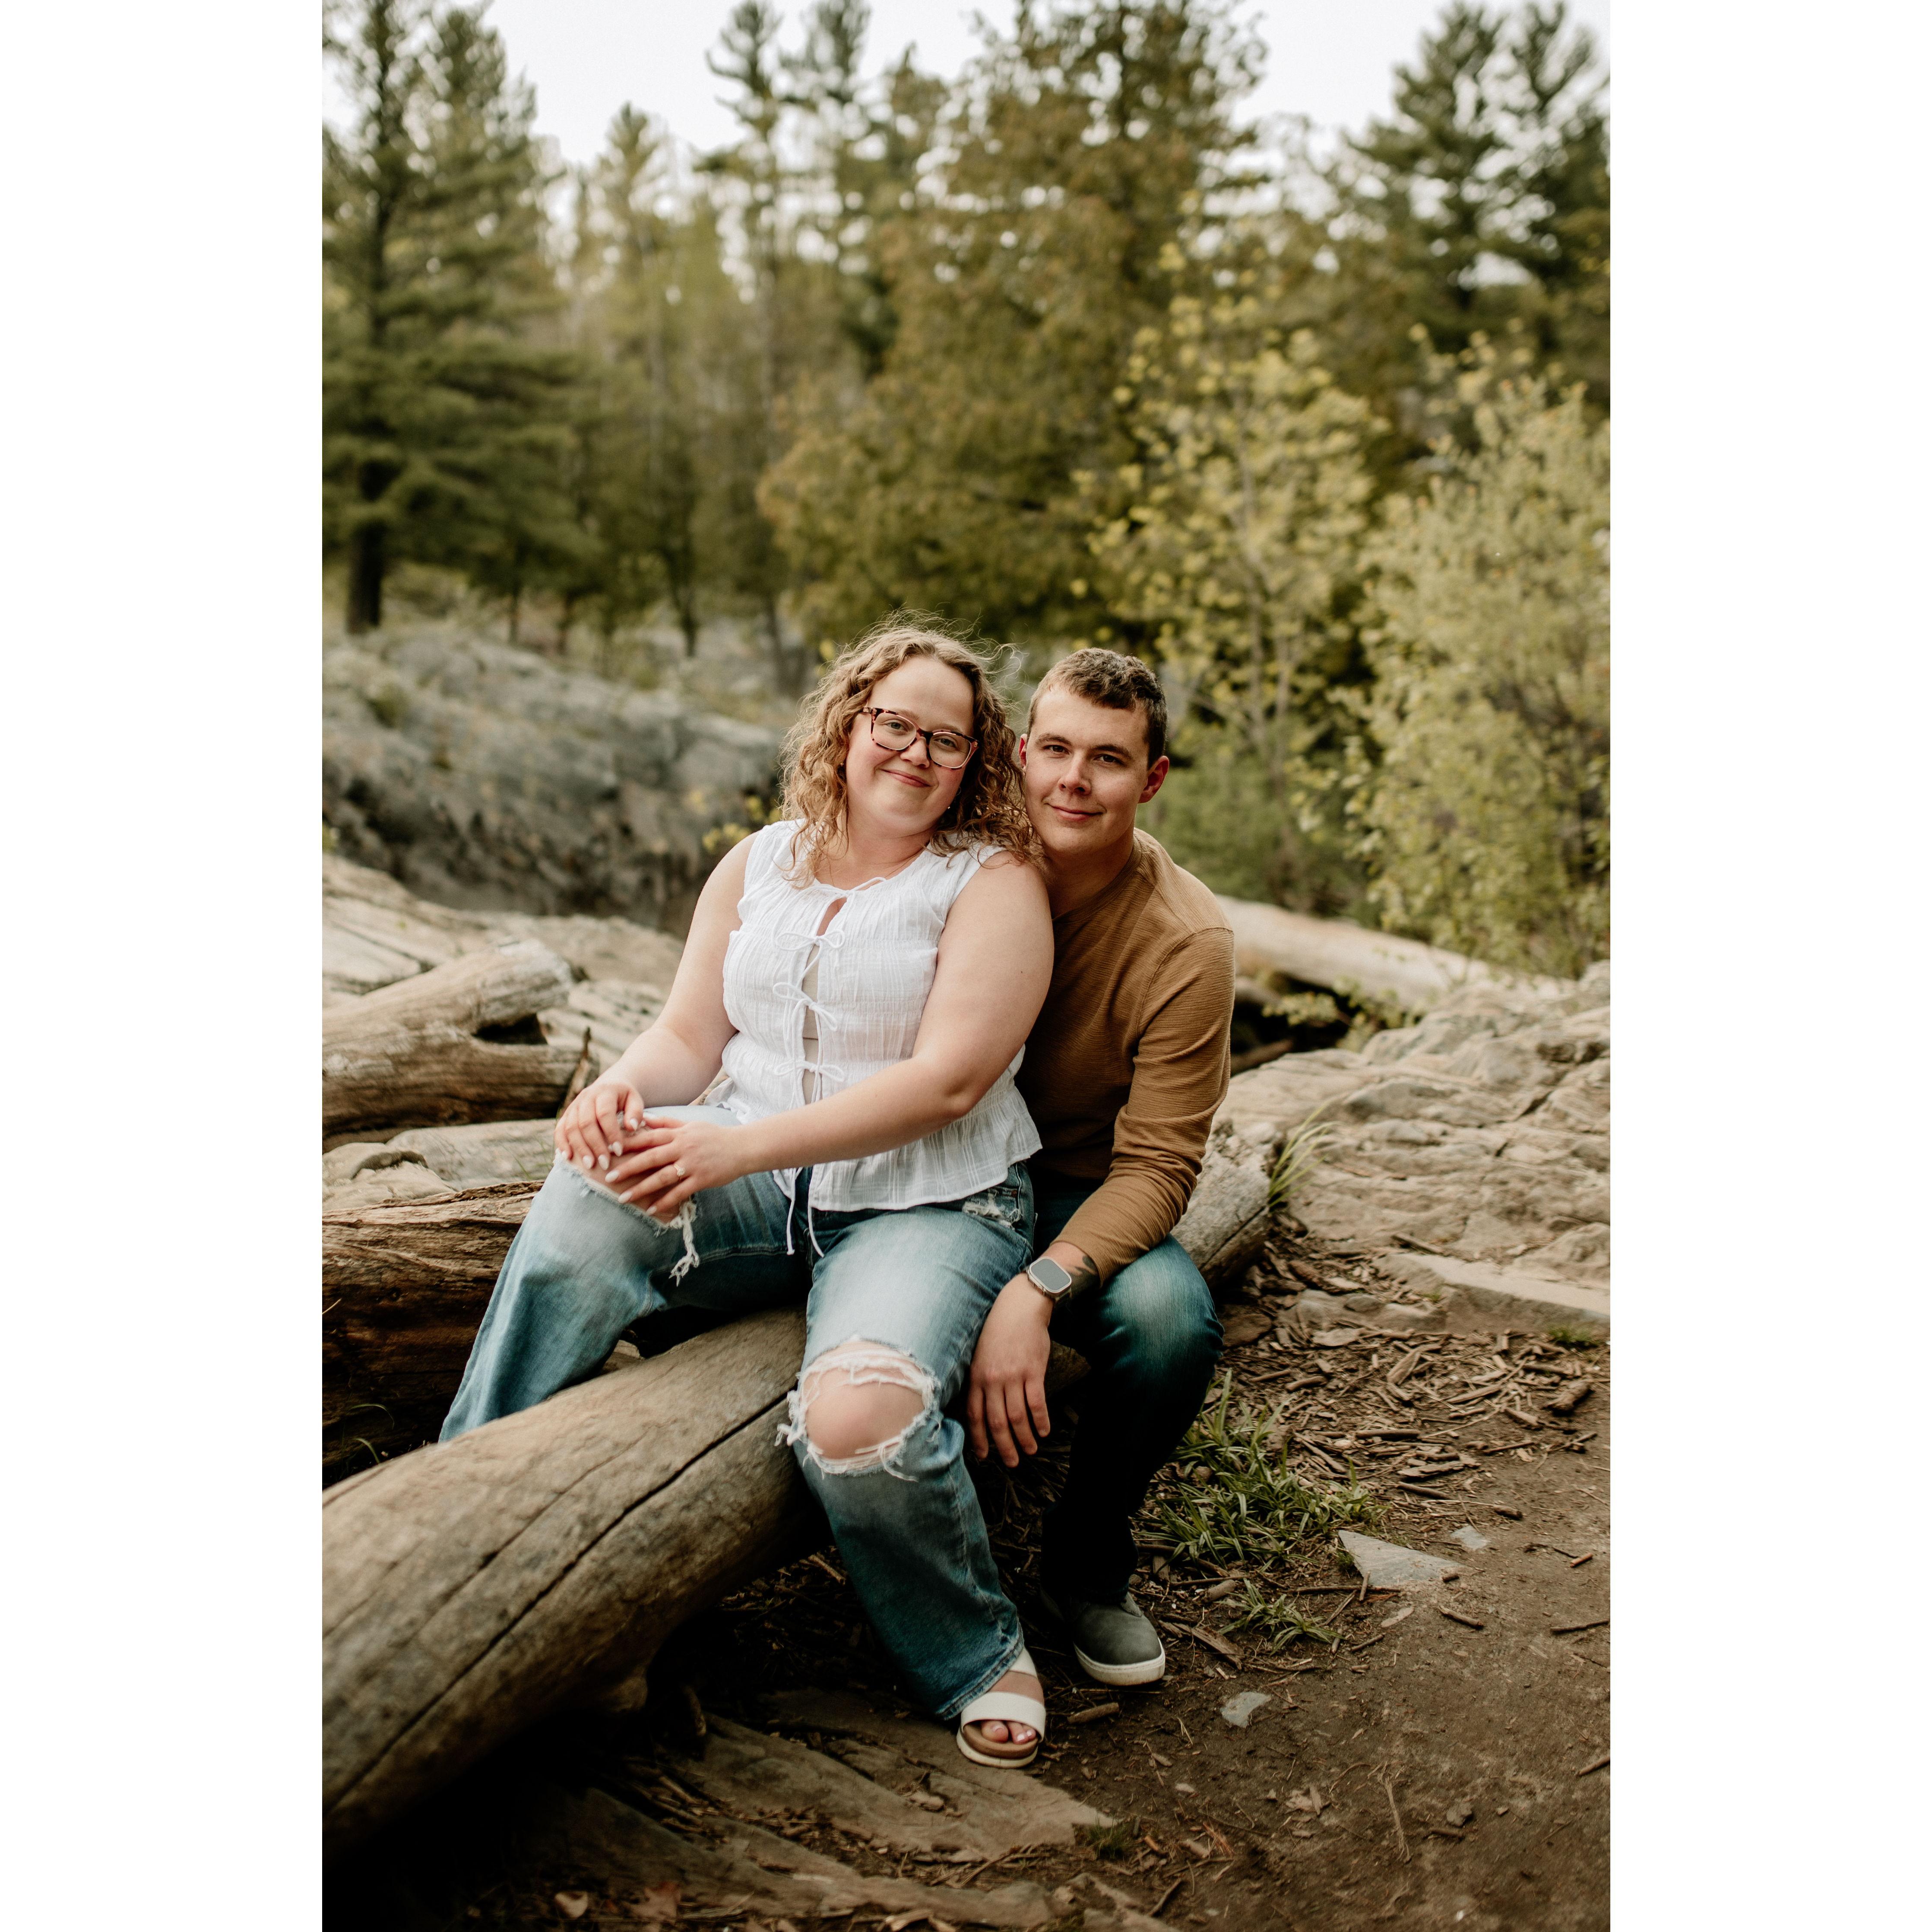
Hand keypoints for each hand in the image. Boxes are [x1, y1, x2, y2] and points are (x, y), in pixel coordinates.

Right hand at [556, 1078, 644, 1172]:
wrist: (608, 1086)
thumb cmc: (625, 1098)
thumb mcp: (635, 1100)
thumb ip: (635, 1112)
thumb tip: (632, 1128)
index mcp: (604, 1092)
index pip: (605, 1113)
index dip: (611, 1133)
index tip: (619, 1151)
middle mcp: (586, 1097)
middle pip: (586, 1123)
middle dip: (595, 1145)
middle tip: (605, 1164)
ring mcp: (574, 1106)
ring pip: (571, 1127)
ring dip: (580, 1148)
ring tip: (590, 1165)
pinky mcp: (566, 1114)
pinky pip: (560, 1129)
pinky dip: (562, 1143)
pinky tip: (568, 1158)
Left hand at [606, 1116, 748, 1222]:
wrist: (742, 1147)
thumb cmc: (714, 1136)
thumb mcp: (691, 1125)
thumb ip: (667, 1123)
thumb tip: (644, 1118)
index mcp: (678, 1134)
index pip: (648, 1137)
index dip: (628, 1144)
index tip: (610, 1150)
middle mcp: (683, 1147)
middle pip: (650, 1158)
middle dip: (628, 1168)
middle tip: (609, 1178)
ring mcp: (692, 1164)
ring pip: (662, 1177)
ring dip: (641, 1189)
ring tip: (623, 1199)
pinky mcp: (702, 1179)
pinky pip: (679, 1192)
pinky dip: (664, 1201)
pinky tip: (651, 1210)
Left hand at [966, 1278, 1053, 1467]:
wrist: (1020, 1307)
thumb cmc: (998, 1331)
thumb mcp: (980, 1355)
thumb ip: (979, 1381)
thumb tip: (981, 1408)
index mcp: (977, 1377)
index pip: (975, 1416)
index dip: (980, 1438)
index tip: (985, 1455)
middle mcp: (993, 1380)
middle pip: (997, 1422)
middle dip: (1004, 1446)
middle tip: (1012, 1462)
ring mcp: (1013, 1376)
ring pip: (1018, 1417)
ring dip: (1025, 1438)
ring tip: (1031, 1450)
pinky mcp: (1033, 1371)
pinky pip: (1037, 1403)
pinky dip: (1041, 1420)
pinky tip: (1044, 1430)